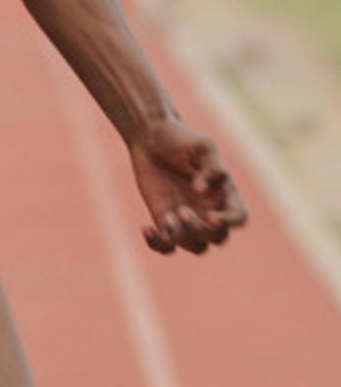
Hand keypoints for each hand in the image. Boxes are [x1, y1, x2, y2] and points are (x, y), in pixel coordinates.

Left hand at [128, 120, 247, 254]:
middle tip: (181, 210)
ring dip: (181, 238)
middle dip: (199, 229)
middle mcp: (210, 209)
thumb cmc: (180, 139)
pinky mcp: (165, 220)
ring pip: (196, 247)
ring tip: (167, 216)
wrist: (150, 139)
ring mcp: (188, 218)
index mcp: (224, 193)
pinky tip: (146, 227)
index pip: (239, 218)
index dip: (229, 223)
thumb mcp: (202, 145)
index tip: (211, 216)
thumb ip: (211, 166)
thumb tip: (202, 191)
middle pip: (217, 238)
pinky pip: (168, 247)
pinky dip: (158, 245)